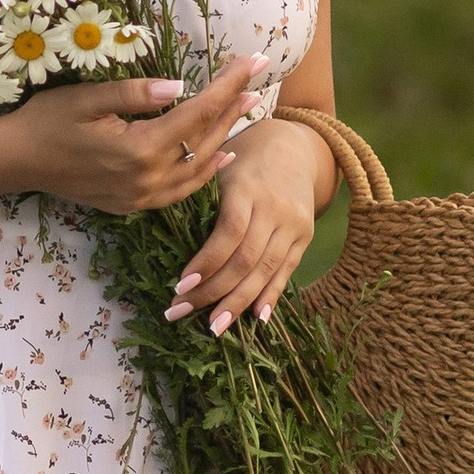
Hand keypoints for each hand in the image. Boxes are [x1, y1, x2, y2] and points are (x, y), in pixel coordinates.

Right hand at [2, 56, 270, 219]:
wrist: (17, 162)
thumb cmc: (47, 121)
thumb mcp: (87, 98)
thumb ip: (135, 93)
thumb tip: (181, 86)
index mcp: (139, 149)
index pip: (197, 112)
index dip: (228, 86)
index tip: (252, 61)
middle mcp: (147, 179)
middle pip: (205, 140)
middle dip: (233, 107)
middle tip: (257, 79)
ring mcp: (142, 197)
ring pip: (199, 168)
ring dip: (226, 137)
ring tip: (247, 110)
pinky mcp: (134, 204)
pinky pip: (182, 191)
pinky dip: (206, 171)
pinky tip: (222, 155)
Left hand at [162, 113, 332, 331]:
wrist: (293, 147)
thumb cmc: (242, 160)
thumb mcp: (220, 169)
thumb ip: (201, 201)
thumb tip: (168, 242)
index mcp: (248, 188)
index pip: (229, 234)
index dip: (205, 263)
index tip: (179, 285)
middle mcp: (276, 209)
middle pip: (245, 259)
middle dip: (212, 291)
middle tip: (180, 312)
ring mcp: (294, 225)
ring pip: (265, 271)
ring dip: (237, 303)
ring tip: (213, 326)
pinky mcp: (304, 237)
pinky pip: (286, 272)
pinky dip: (270, 296)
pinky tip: (255, 319)